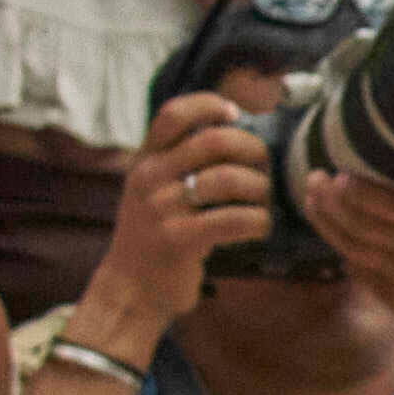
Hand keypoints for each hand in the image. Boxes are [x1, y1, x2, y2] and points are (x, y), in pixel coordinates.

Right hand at [82, 89, 273, 353]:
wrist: (129, 290)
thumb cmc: (152, 236)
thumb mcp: (150, 190)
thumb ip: (175, 161)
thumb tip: (229, 129)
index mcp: (144, 161)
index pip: (173, 114)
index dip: (208, 105)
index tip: (235, 114)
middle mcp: (149, 179)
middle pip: (212, 141)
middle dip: (250, 148)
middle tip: (263, 165)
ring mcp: (162, 209)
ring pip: (228, 179)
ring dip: (260, 188)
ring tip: (264, 200)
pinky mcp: (179, 240)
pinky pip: (234, 220)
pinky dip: (258, 221)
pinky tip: (260, 227)